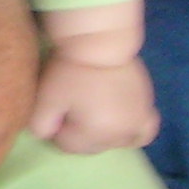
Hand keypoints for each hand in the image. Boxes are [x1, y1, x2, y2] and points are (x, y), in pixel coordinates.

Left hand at [29, 54, 158, 153]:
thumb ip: (40, 124)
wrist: (102, 42)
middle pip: (92, 146)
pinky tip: (120, 123)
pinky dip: (132, 133)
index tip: (55, 110)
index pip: (70, 146)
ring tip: (92, 112)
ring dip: (102, 134)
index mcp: (96, 134)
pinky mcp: (148, 108)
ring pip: (115, 142)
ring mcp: (138, 122)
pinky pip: (144, 133)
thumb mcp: (46, 98)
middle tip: (71, 107)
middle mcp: (121, 133)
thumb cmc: (72, 70)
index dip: (58, 129)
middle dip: (78, 132)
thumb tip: (47, 137)